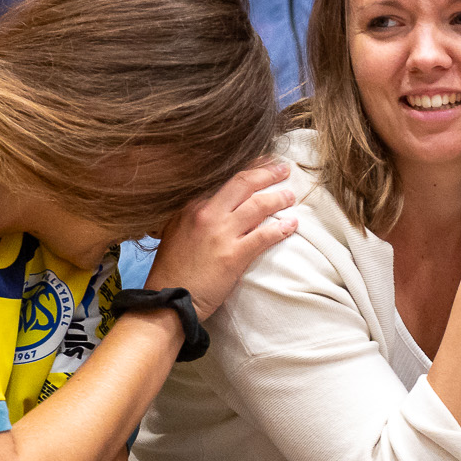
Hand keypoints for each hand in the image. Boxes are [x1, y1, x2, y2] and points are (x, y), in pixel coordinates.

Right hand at [145, 159, 298, 319]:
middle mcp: (206, 214)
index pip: (225, 177)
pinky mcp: (233, 255)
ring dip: (278, 199)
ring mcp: (221, 234)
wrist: (168, 298)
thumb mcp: (175, 230)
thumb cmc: (173, 269)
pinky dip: (281, 229)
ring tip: (290, 197)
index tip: (263, 162)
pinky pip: (264, 236)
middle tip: (284, 170)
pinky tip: (292, 225)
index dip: (249, 167)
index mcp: (192, 205)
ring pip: (258, 206)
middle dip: (267, 173)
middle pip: (244, 183)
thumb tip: (214, 203)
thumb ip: (194, 214)